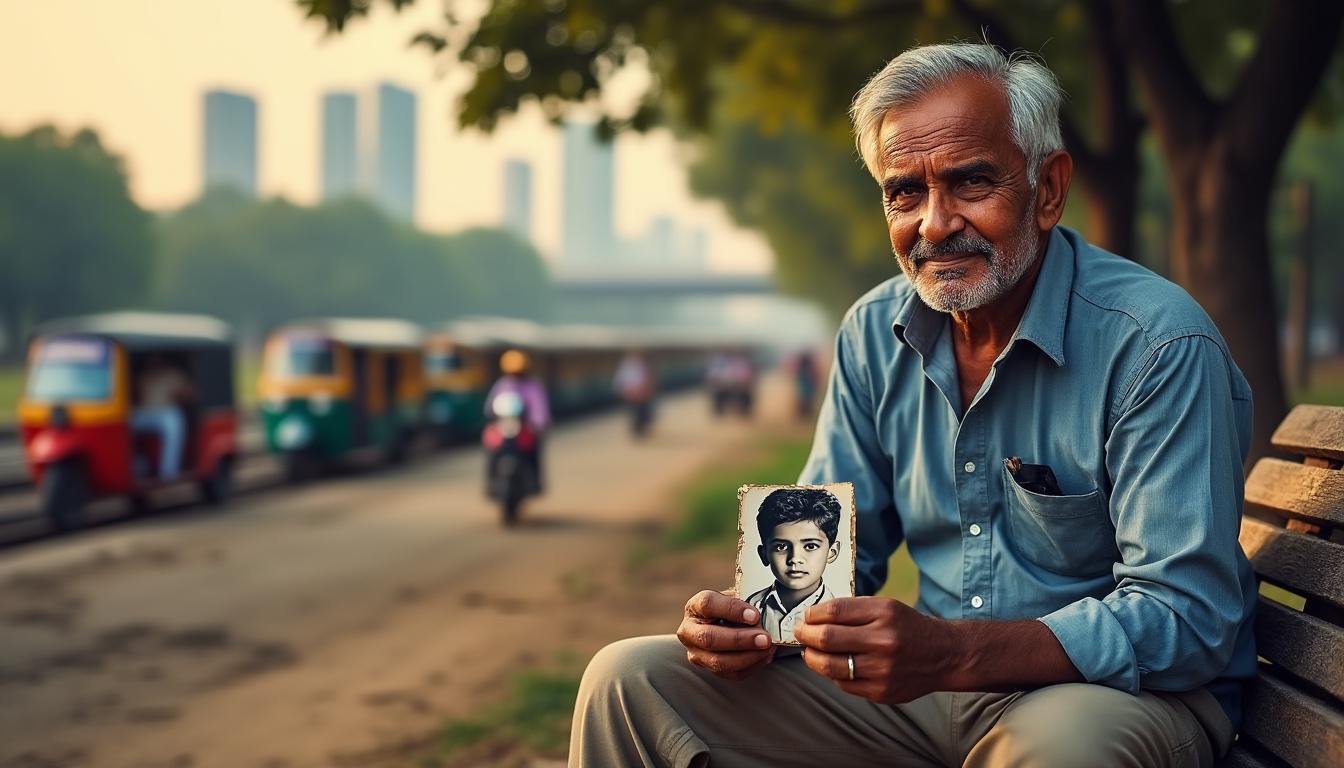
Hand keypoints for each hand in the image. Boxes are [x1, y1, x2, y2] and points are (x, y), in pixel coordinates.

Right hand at [677, 590, 774, 679]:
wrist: (728, 622)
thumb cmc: (733, 608)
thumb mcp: (736, 596)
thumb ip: (746, 602)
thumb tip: (764, 614)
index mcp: (695, 607)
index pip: (708, 604)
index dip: (731, 609)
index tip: (754, 615)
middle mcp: (689, 631)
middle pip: (709, 638)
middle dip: (740, 640)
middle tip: (765, 638)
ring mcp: (696, 653)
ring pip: (718, 661)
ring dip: (747, 656)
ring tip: (768, 648)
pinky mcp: (709, 669)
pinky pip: (730, 673)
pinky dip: (751, 666)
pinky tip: (764, 656)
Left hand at [793, 597, 958, 703]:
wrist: (943, 655)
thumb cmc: (907, 627)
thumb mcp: (885, 607)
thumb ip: (851, 610)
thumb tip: (813, 618)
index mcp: (884, 613)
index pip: (834, 611)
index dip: (812, 614)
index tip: (806, 617)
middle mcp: (884, 641)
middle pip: (827, 638)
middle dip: (805, 635)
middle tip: (799, 632)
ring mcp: (882, 670)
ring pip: (829, 666)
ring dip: (811, 657)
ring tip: (809, 651)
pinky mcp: (881, 692)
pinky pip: (843, 684)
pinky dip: (833, 674)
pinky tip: (834, 665)